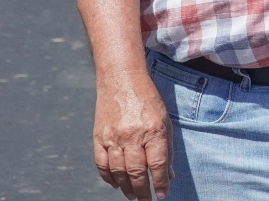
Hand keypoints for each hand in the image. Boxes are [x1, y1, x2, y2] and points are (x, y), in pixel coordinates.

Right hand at [93, 69, 172, 199]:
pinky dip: (108, 177)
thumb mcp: (165, 120)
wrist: (121, 79)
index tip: (163, 194)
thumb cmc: (148, 100)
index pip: (157, 164)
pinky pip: (102, 164)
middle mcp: (133, 135)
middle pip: (136, 171)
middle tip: (145, 200)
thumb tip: (170, 174)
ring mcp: (113, 137)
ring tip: (132, 196)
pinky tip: (116, 184)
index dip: (160, 182)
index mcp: (153, 130)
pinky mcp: (99, 137)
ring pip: (118, 171)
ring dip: (125, 187)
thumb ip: (168, 147)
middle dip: (142, 190)